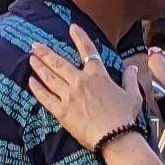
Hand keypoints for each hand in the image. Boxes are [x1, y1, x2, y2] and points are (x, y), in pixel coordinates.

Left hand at [20, 24, 142, 145]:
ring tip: (31, 59)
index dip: (79, 37)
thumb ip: (130, 79)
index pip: (88, 51)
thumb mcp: (133, 95)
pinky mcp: (61, 111)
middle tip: (34, 45)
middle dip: (45, 52)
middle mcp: (80, 82)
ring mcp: (69, 96)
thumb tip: (133, 68)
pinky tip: (31, 82)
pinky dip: (37, 89)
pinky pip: (45, 97)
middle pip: (58, 63)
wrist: (115, 137)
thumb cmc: (125, 117)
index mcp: (98, 76)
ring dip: (39, 67)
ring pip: (49, 77)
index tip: (72, 27)